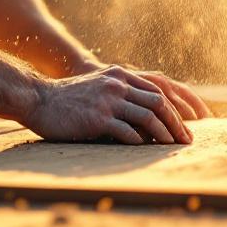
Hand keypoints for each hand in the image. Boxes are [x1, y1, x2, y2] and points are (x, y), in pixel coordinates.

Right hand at [22, 65, 193, 144]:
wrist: (39, 99)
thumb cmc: (68, 99)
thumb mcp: (98, 86)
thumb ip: (120, 93)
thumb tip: (146, 117)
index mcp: (120, 75)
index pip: (159, 90)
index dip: (177, 108)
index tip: (188, 124)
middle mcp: (117, 85)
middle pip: (159, 103)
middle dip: (177, 123)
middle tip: (187, 140)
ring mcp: (108, 101)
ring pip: (148, 118)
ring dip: (165, 135)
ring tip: (173, 148)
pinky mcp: (98, 119)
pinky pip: (128, 132)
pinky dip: (141, 143)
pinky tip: (147, 151)